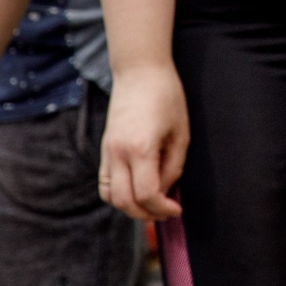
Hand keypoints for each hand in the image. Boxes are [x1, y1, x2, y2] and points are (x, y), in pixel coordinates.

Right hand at [99, 63, 189, 220]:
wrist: (140, 72)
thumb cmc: (167, 98)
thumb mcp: (181, 133)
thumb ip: (173, 167)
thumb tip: (165, 192)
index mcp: (141, 148)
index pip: (146, 194)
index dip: (162, 208)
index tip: (177, 210)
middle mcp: (118, 153)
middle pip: (124, 201)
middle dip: (145, 214)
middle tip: (165, 212)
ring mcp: (107, 151)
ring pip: (109, 196)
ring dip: (129, 207)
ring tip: (151, 204)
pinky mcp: (104, 148)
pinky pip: (105, 182)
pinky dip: (118, 194)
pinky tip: (137, 190)